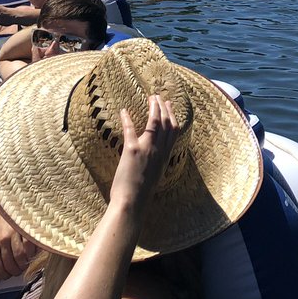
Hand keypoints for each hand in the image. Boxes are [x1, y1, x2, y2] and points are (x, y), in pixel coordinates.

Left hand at [0, 211, 37, 281]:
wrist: (8, 204)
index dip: (3, 274)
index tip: (7, 275)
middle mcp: (2, 239)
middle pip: (9, 263)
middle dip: (14, 271)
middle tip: (17, 272)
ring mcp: (14, 234)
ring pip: (20, 257)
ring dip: (23, 265)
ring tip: (24, 265)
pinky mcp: (25, 229)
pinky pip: (29, 247)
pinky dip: (31, 255)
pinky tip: (31, 256)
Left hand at [109, 95, 178, 215]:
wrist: (132, 202)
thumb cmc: (141, 193)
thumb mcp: (156, 174)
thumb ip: (157, 161)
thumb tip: (155, 154)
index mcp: (165, 156)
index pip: (174, 130)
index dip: (172, 115)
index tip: (169, 105)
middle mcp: (159, 150)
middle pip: (165, 122)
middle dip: (163, 107)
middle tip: (158, 96)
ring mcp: (147, 149)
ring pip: (154, 122)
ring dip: (153, 107)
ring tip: (150, 98)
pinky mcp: (132, 150)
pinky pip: (130, 129)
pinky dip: (127, 118)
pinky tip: (123, 110)